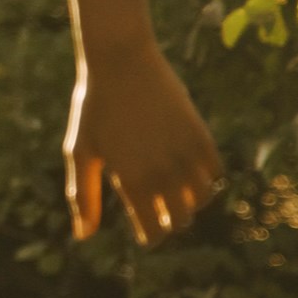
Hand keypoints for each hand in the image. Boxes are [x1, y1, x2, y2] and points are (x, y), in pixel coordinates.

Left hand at [67, 37, 221, 244]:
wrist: (121, 61)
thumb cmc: (94, 108)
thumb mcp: (81, 152)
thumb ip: (83, 196)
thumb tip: (83, 236)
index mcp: (133, 183)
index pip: (153, 233)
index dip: (149, 234)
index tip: (144, 227)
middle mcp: (164, 174)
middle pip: (180, 220)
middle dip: (169, 219)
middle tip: (157, 206)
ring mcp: (186, 155)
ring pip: (202, 199)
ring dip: (189, 199)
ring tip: (172, 186)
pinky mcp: (202, 135)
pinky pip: (216, 172)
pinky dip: (206, 176)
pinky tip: (188, 167)